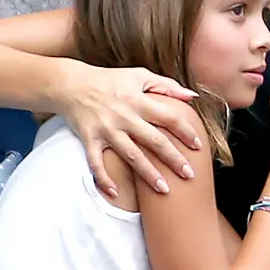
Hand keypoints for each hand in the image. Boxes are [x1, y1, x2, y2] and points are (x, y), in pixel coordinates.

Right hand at [58, 61, 201, 196]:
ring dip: (148, 174)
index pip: (169, 117)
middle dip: (173, 159)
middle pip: (154, 140)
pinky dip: (102, 178)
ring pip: (131, 155)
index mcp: (139, 100)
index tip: (198, 146)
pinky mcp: (89, 139)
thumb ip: (168, 85)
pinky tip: (114, 193)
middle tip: (190, 175)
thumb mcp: (140, 76)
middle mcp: (125, 116)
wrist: (71, 84)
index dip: (185, 132)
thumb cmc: (110, 80)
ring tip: (164, 190)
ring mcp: (106, 130)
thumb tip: (193, 96)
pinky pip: (96, 163)